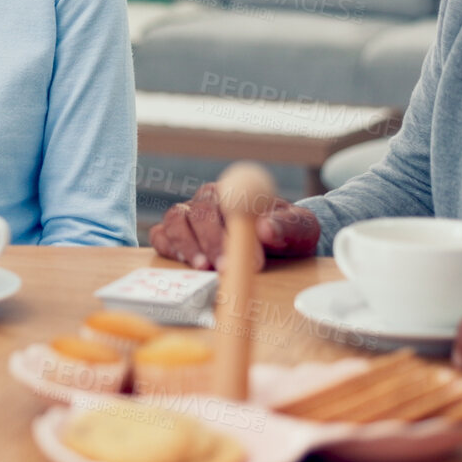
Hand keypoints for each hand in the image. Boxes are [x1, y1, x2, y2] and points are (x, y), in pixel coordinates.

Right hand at [147, 183, 319, 269]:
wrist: (279, 243)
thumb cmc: (286, 232)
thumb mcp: (300, 228)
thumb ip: (286, 226)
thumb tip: (264, 229)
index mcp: (234, 191)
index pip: (224, 202)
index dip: (231, 229)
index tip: (249, 257)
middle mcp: (206, 200)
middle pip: (196, 212)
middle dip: (210, 242)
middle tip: (226, 268)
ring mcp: (188, 217)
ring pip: (174, 222)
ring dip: (185, 246)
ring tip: (203, 269)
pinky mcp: (174, 236)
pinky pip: (160, 236)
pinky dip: (167, 248)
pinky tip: (183, 265)